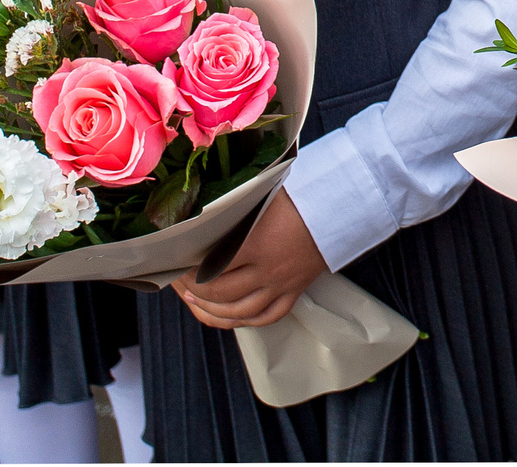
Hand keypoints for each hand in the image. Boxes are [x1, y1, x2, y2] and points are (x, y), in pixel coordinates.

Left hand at [172, 189, 326, 328]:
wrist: (341, 206)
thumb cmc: (303, 194)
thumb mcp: (262, 196)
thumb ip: (234, 209)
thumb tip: (202, 215)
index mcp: (256, 245)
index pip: (210, 268)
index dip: (188, 269)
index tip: (175, 263)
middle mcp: (267, 270)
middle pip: (221, 293)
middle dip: (194, 291)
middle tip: (179, 282)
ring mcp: (282, 285)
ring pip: (240, 313)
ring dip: (212, 312)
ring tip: (196, 302)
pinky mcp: (294, 291)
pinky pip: (267, 317)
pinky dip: (246, 322)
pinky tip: (230, 317)